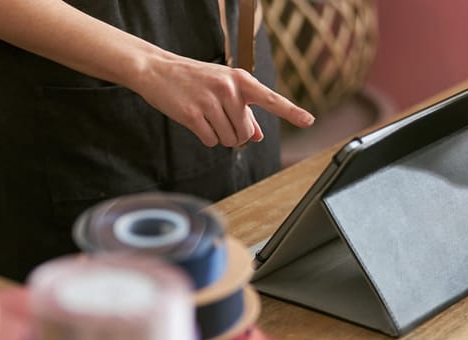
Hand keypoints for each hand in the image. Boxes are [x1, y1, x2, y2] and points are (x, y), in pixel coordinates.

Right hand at [130, 53, 315, 147]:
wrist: (158, 70)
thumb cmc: (194, 79)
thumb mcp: (222, 87)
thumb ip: (244, 111)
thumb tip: (258, 135)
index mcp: (241, 80)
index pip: (271, 99)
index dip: (292, 111)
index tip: (309, 120)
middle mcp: (229, 89)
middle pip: (246, 132)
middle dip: (236, 134)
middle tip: (220, 120)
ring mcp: (210, 101)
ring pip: (229, 139)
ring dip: (220, 136)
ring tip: (207, 117)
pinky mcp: (192, 114)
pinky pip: (211, 141)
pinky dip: (206, 137)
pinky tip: (196, 121)